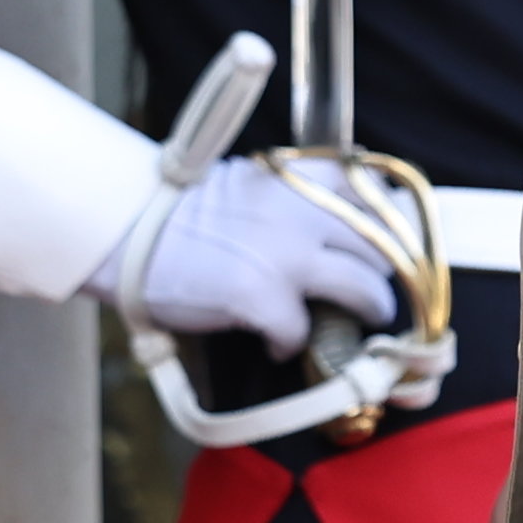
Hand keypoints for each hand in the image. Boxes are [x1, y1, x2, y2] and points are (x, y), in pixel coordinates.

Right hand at [96, 159, 397, 357]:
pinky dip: (292, 344)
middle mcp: (306, 212)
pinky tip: (275, 343)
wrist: (128, 230)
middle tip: (370, 291)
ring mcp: (288, 257)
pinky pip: (302, 332)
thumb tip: (334, 223)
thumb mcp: (249, 181)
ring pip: (366, 291)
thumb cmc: (180, 209)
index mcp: (302, 178)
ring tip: (349, 321)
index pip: (380, 195)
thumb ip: (294, 194)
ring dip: (364, 312)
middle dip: (382, 274)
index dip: (393, 225)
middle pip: (383, 247)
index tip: (389, 245)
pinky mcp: (263, 299)